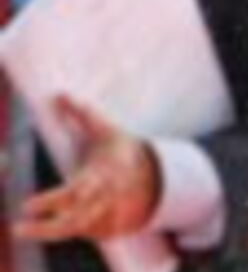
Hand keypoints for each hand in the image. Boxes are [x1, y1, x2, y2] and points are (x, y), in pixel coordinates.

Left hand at [13, 95, 161, 242]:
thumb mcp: (103, 129)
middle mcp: (103, 198)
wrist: (149, 168)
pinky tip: (52, 224)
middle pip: (74, 222)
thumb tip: (60, 94)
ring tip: (24, 229)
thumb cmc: (118, 147)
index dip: (49, 201)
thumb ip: (82, 114)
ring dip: (50, 231)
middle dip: (45, 229)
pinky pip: (88, 233)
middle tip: (17, 229)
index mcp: (101, 176)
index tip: (25, 205)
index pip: (73, 193)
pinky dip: (71, 229)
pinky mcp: (108, 224)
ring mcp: (107, 213)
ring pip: (77, 230)